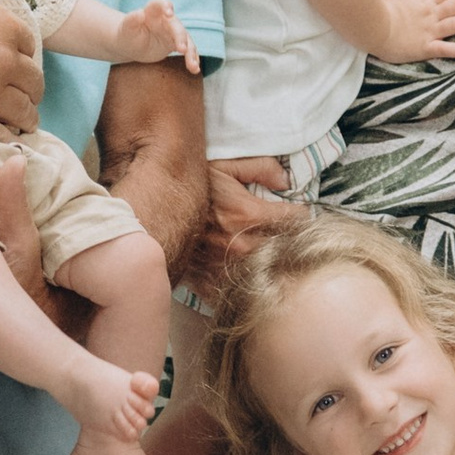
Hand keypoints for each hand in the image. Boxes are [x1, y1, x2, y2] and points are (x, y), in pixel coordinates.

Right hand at [0, 0, 43, 135]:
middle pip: (33, 82)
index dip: (23, 54)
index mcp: (6, 28)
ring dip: (24, 115)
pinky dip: (5, 137)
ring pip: (22, 111)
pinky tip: (5, 136)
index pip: (31, 48)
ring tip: (21, 119)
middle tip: (24, 94)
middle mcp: (3, 62)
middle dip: (30, 87)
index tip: (15, 61)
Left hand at [111, 0, 198, 74]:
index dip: (165, 6)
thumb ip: (131, 20)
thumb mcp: (126, 29)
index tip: (169, 12)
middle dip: (180, 36)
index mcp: (152, 11)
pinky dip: (192, 59)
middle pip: (176, 25)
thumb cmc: (127, 34)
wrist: (131, 45)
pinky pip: (188, 50)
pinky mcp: (177, 43)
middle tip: (181, 49)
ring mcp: (173, 31)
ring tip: (192, 66)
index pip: (160, 4)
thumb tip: (139, 14)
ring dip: (191, 52)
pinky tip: (194, 69)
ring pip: (186, 39)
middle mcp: (166, 19)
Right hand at [182, 155, 302, 298]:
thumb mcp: (227, 164)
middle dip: (292, 244)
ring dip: (269, 267)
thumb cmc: (192, 183)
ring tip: (272, 260)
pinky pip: (229, 290)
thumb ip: (262, 167)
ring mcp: (221, 265)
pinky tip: (244, 277)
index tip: (301, 213)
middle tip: (293, 237)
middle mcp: (238, 244)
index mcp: (248, 215)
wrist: (151, 204)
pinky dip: (239, 286)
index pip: (294, 219)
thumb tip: (286, 180)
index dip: (303, 214)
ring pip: (260, 275)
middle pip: (283, 252)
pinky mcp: (204, 278)